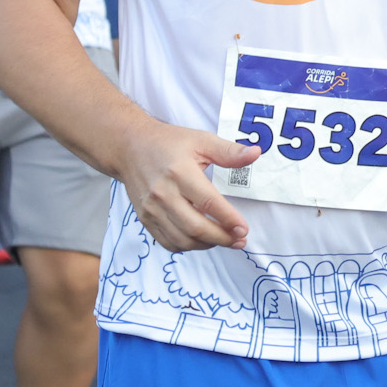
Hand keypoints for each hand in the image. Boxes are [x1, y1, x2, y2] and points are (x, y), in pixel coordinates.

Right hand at [116, 115, 256, 250]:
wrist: (130, 147)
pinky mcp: (145, 219)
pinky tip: (201, 240)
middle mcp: (163, 193)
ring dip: (207, 245)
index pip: (208, 202)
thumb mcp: (201, 140)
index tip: (244, 229)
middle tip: (240, 240)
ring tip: (225, 240)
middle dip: (221, 238)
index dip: (228, 219)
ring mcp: (152, 209)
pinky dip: (187, 246)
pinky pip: (168, 242)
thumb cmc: (168, 143)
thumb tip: (255, 154)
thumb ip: (229, 151)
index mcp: (180, 172)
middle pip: (195, 227)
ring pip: (182, 239)